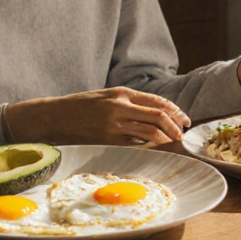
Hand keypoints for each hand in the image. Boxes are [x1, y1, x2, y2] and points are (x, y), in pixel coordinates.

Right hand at [4, 87, 190, 145]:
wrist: (56, 116)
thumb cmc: (82, 105)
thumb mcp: (107, 95)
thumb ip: (130, 102)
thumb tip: (157, 112)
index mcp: (121, 93)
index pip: (157, 101)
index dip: (175, 111)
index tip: (185, 119)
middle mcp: (119, 107)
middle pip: (157, 115)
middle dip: (175, 125)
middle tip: (184, 132)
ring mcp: (113, 124)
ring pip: (149, 131)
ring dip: (165, 137)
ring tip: (174, 141)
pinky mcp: (107, 140)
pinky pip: (134, 143)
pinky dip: (148, 144)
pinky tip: (155, 146)